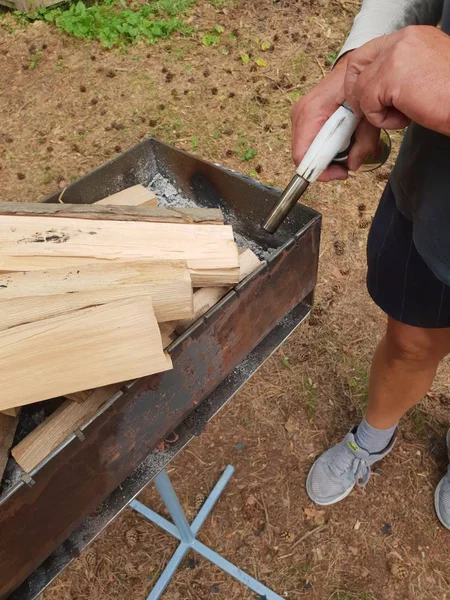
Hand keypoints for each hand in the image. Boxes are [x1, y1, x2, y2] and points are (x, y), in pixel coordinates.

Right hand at [291, 53, 379, 180]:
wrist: (356, 64)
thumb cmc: (362, 84)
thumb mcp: (370, 114)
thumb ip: (364, 141)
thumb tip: (352, 166)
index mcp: (311, 112)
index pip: (302, 155)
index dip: (320, 171)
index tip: (340, 173)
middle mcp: (300, 114)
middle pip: (303, 155)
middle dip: (325, 166)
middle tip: (347, 165)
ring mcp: (300, 115)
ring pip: (306, 151)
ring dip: (326, 157)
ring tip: (347, 151)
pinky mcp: (304, 117)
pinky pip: (309, 142)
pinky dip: (325, 148)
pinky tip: (341, 142)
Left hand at [342, 26, 449, 134]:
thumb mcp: (426, 72)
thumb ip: (402, 71)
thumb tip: (377, 88)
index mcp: (411, 36)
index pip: (370, 51)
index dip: (362, 77)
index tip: (367, 97)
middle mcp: (402, 40)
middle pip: (356, 64)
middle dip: (356, 92)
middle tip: (371, 111)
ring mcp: (395, 56)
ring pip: (360, 89)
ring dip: (375, 110)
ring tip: (402, 115)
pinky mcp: (391, 78)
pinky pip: (368, 105)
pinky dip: (382, 120)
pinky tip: (405, 119)